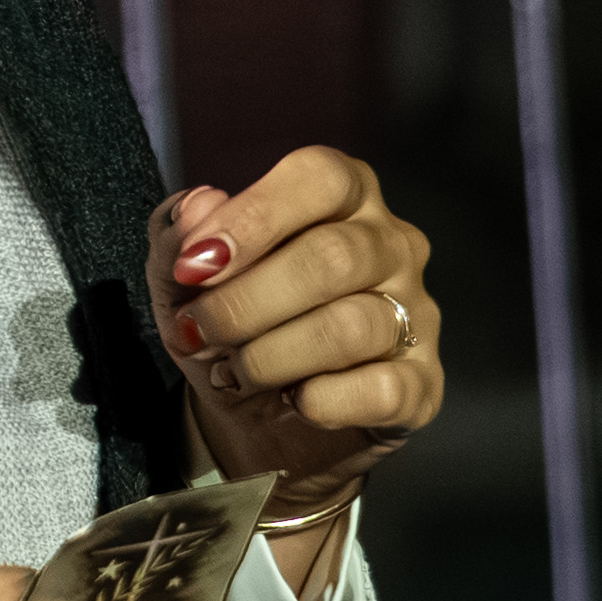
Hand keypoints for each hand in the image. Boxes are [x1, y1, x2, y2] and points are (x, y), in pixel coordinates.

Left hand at [154, 151, 443, 501]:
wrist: (253, 422)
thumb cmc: (229, 329)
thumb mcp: (181, 282)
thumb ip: (179, 234)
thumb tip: (198, 206)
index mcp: (343, 198)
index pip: (320, 178)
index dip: (253, 218)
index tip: (193, 267)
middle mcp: (391, 245)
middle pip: (333, 255)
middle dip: (246, 303)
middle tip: (199, 331)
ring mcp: (415, 314)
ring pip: (352, 326)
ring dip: (271, 357)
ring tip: (235, 372)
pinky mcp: (422, 384)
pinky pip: (381, 390)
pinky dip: (321, 401)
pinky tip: (295, 400)